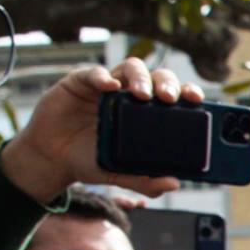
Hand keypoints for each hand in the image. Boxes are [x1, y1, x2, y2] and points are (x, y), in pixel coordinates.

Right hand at [0, 58, 202, 202]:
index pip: (173, 95)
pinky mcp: (80, 82)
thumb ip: (145, 180)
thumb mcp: (118, 174)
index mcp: (146, 113)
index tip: (196, 99)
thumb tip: (173, 183)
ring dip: (140, 77)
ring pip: (130, 67)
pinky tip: (108, 85)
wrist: (53, 159)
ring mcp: (106, 86)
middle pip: (156, 77)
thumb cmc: (90, 160)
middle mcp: (129, 95)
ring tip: (141, 93)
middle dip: (166, 83)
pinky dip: (102, 76)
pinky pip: (93, 73)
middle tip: (168, 98)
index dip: (186, 92)